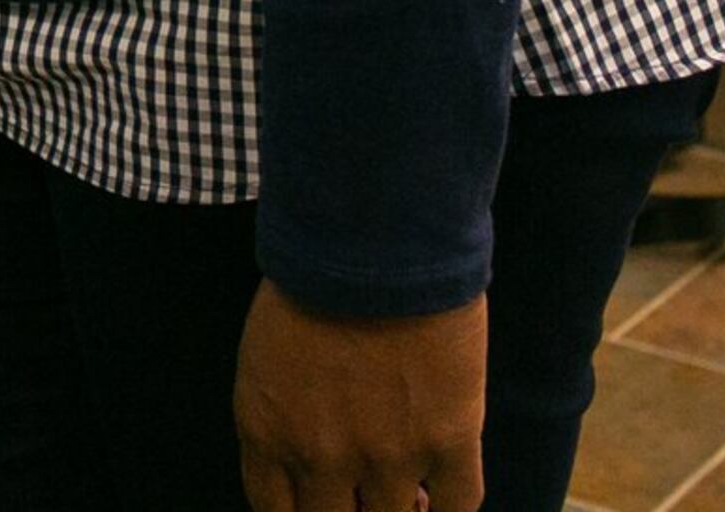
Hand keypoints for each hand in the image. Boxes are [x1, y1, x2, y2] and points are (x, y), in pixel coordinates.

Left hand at [233, 284, 487, 511]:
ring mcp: (385, 456)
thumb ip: (282, 413)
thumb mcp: (267, 354)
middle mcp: (319, 457)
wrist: (371, 240)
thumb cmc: (314, 277)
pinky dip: (451, 505)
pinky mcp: (447, 440)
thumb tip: (310, 457)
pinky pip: (460, 504)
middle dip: (349, 511)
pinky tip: (444, 486)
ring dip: (403, 509)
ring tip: (411, 490)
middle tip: (365, 492)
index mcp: (265, 432)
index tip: (324, 500)